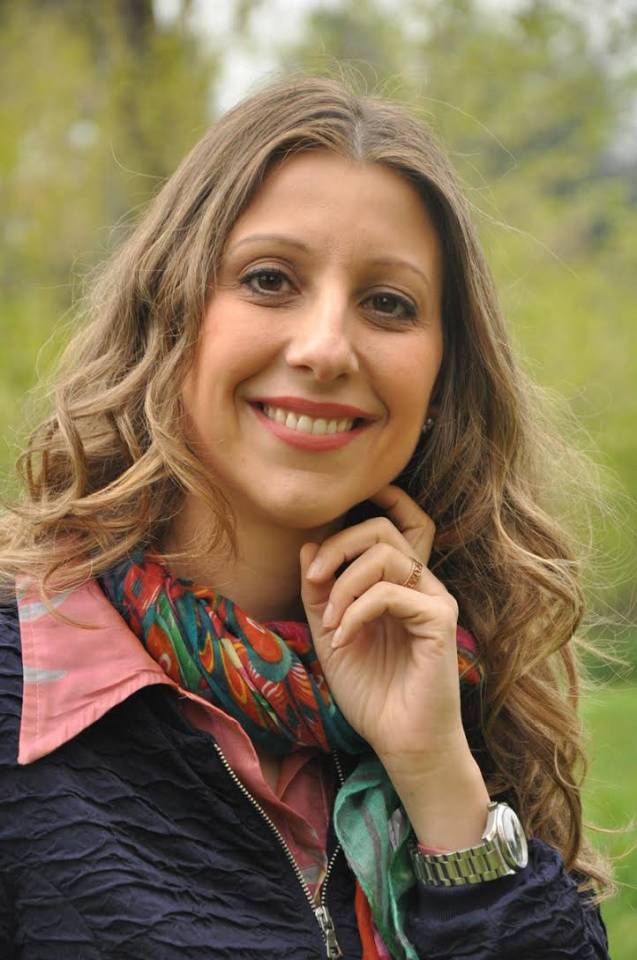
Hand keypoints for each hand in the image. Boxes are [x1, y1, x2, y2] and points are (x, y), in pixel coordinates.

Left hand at [300, 483, 467, 767]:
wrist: (400, 741)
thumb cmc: (371, 691)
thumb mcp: (330, 634)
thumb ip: (319, 592)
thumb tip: (308, 545)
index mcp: (398, 581)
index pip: (400, 520)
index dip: (380, 499)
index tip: (335, 512)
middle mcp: (420, 582)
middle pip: (383, 528)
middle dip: (339, 544)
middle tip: (313, 579)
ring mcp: (433, 598)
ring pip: (386, 553)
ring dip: (344, 584)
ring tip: (329, 624)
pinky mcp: (439, 619)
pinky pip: (389, 593)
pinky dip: (355, 612)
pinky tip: (343, 641)